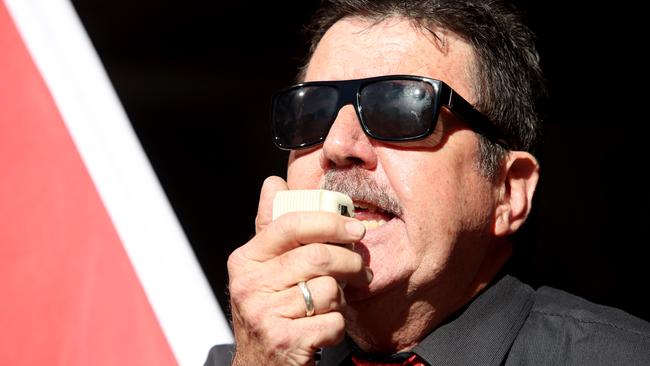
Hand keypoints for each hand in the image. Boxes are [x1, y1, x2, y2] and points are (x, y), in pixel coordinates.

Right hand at [227, 176, 370, 364]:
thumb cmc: (268, 310)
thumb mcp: (261, 269)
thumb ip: (271, 228)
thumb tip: (273, 182)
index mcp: (244, 260)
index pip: (290, 225)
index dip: (329, 222)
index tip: (354, 228)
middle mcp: (248, 285)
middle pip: (317, 256)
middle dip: (349, 261)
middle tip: (361, 268)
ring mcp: (263, 315)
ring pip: (328, 290)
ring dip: (340, 299)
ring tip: (332, 304)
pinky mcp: (283, 341)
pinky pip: (331, 322)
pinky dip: (337, 327)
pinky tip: (324, 329)